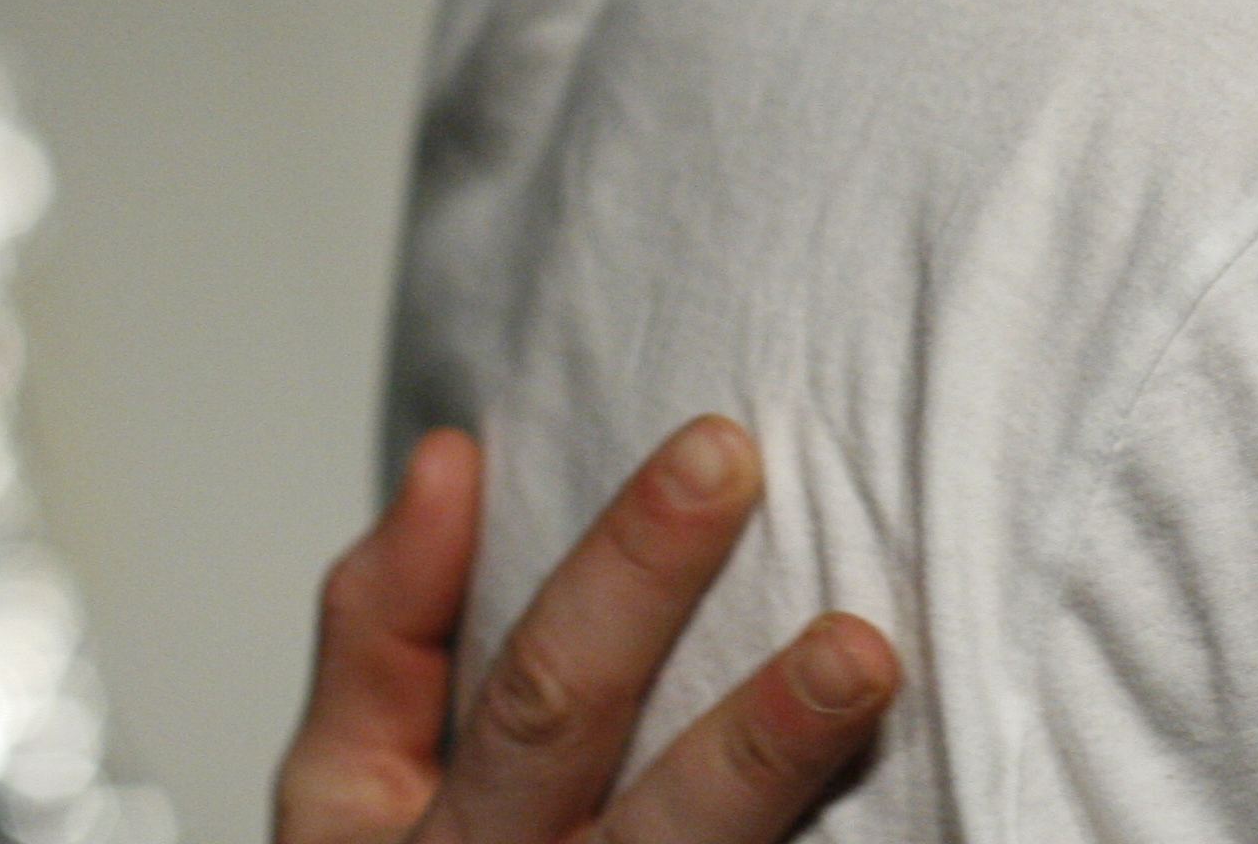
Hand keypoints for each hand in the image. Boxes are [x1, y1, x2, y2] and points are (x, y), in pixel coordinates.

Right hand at [277, 420, 900, 843]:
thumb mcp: (348, 781)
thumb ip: (387, 624)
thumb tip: (452, 458)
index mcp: (435, 836)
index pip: (538, 694)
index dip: (628, 574)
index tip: (723, 452)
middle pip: (657, 815)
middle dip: (757, 733)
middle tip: (854, 637)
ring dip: (792, 788)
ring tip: (873, 692)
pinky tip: (909, 817)